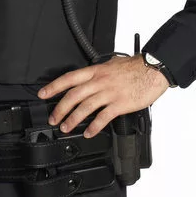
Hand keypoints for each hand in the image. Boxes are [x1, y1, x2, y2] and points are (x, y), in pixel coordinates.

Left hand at [37, 53, 170, 137]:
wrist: (152, 69)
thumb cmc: (135, 67)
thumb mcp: (112, 64)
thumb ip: (99, 72)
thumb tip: (90, 76)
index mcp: (96, 71)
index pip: (69, 78)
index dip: (54, 86)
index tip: (43, 94)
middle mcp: (100, 81)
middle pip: (74, 95)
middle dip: (60, 108)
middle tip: (53, 118)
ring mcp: (109, 93)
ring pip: (85, 107)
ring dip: (73, 119)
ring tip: (66, 127)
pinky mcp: (120, 104)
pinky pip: (103, 117)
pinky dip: (94, 126)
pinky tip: (89, 132)